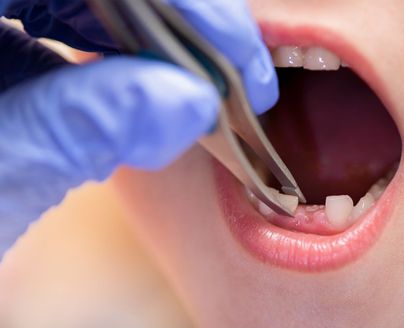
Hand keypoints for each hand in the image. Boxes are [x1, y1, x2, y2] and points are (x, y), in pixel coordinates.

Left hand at [0, 0, 277, 258]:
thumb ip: (83, 133)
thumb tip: (188, 102)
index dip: (182, 0)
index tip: (236, 55)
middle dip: (178, 17)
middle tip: (230, 74)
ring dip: (155, 35)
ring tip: (200, 84)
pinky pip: (61, 12)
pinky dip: (117, 48)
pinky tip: (148, 84)